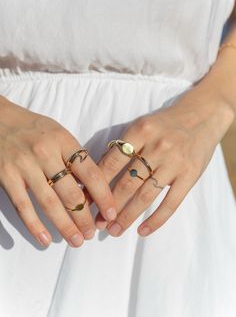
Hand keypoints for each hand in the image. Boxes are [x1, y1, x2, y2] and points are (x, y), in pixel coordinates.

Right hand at [0, 97, 116, 246]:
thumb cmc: (34, 128)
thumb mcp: (59, 134)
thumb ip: (75, 157)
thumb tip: (92, 187)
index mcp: (64, 141)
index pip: (91, 173)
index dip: (104, 197)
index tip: (111, 214)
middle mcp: (46, 153)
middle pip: (71, 193)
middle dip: (84, 218)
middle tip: (91, 234)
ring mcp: (25, 166)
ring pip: (50, 203)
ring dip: (66, 226)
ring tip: (76, 241)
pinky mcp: (7, 177)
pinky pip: (23, 206)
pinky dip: (35, 225)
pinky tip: (46, 239)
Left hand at [95, 94, 233, 236]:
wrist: (202, 115)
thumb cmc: (165, 123)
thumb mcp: (142, 125)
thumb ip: (123, 146)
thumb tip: (99, 173)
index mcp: (140, 131)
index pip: (112, 163)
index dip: (96, 185)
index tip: (86, 202)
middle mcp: (156, 146)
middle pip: (127, 183)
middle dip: (109, 206)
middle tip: (97, 223)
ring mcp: (175, 162)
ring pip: (145, 196)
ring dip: (127, 217)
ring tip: (114, 231)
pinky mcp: (190, 175)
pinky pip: (171, 203)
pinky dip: (156, 220)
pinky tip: (143, 231)